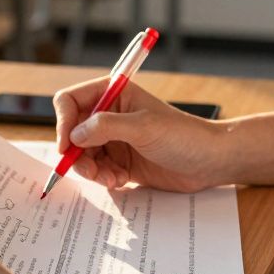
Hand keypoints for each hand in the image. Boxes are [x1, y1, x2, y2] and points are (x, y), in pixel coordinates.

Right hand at [53, 77, 228, 192]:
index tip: (66, 146)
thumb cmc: (183, 135)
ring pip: (82, 155)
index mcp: (113, 93)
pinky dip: (103, 178)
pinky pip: (97, 170)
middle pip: (72, 132)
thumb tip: (74, 135)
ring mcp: (114, 139)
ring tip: (110, 178)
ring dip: (91, 170)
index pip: (71, 101)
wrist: (210, 162)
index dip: (63, 122)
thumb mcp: (143, 127)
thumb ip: (106, 127)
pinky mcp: (120, 161)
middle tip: (89, 172)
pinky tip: (120, 180)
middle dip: (76, 154)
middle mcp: (109, 114)